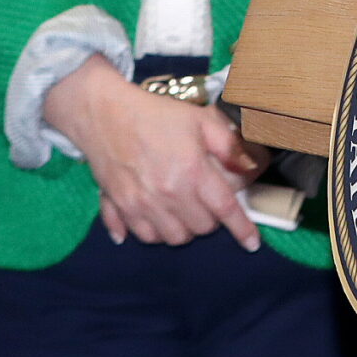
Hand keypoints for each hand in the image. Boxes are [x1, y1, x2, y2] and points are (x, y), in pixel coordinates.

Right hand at [43, 58, 261, 249]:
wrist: (105, 113)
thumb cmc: (156, 115)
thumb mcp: (201, 120)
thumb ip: (230, 146)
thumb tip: (251, 169)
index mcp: (191, 171)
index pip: (225, 209)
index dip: (242, 228)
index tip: (252, 243)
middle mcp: (167, 193)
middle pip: (201, 228)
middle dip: (211, 219)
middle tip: (207, 200)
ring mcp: (141, 204)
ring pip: (174, 238)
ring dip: (185, 228)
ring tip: (184, 208)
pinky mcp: (120, 208)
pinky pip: (144, 236)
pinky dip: (156, 232)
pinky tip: (159, 216)